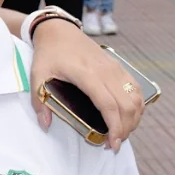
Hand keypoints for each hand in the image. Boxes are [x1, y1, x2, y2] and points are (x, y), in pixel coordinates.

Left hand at [30, 19, 143, 149]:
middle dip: (125, 129)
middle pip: (126, 105)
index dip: (114, 126)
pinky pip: (135, 88)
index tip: (111, 143)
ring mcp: (114, 68)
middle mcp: (105, 71)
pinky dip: (137, 105)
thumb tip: (45, 125)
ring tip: (120, 133)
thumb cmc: (49, 54)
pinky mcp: (119, 67)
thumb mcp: (37, 75)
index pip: (108, 104)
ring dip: (133, 119)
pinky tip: (129, 117)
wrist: (59, 31)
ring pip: (135, 98)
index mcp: (86, 74)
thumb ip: (39, 101)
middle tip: (113, 144)